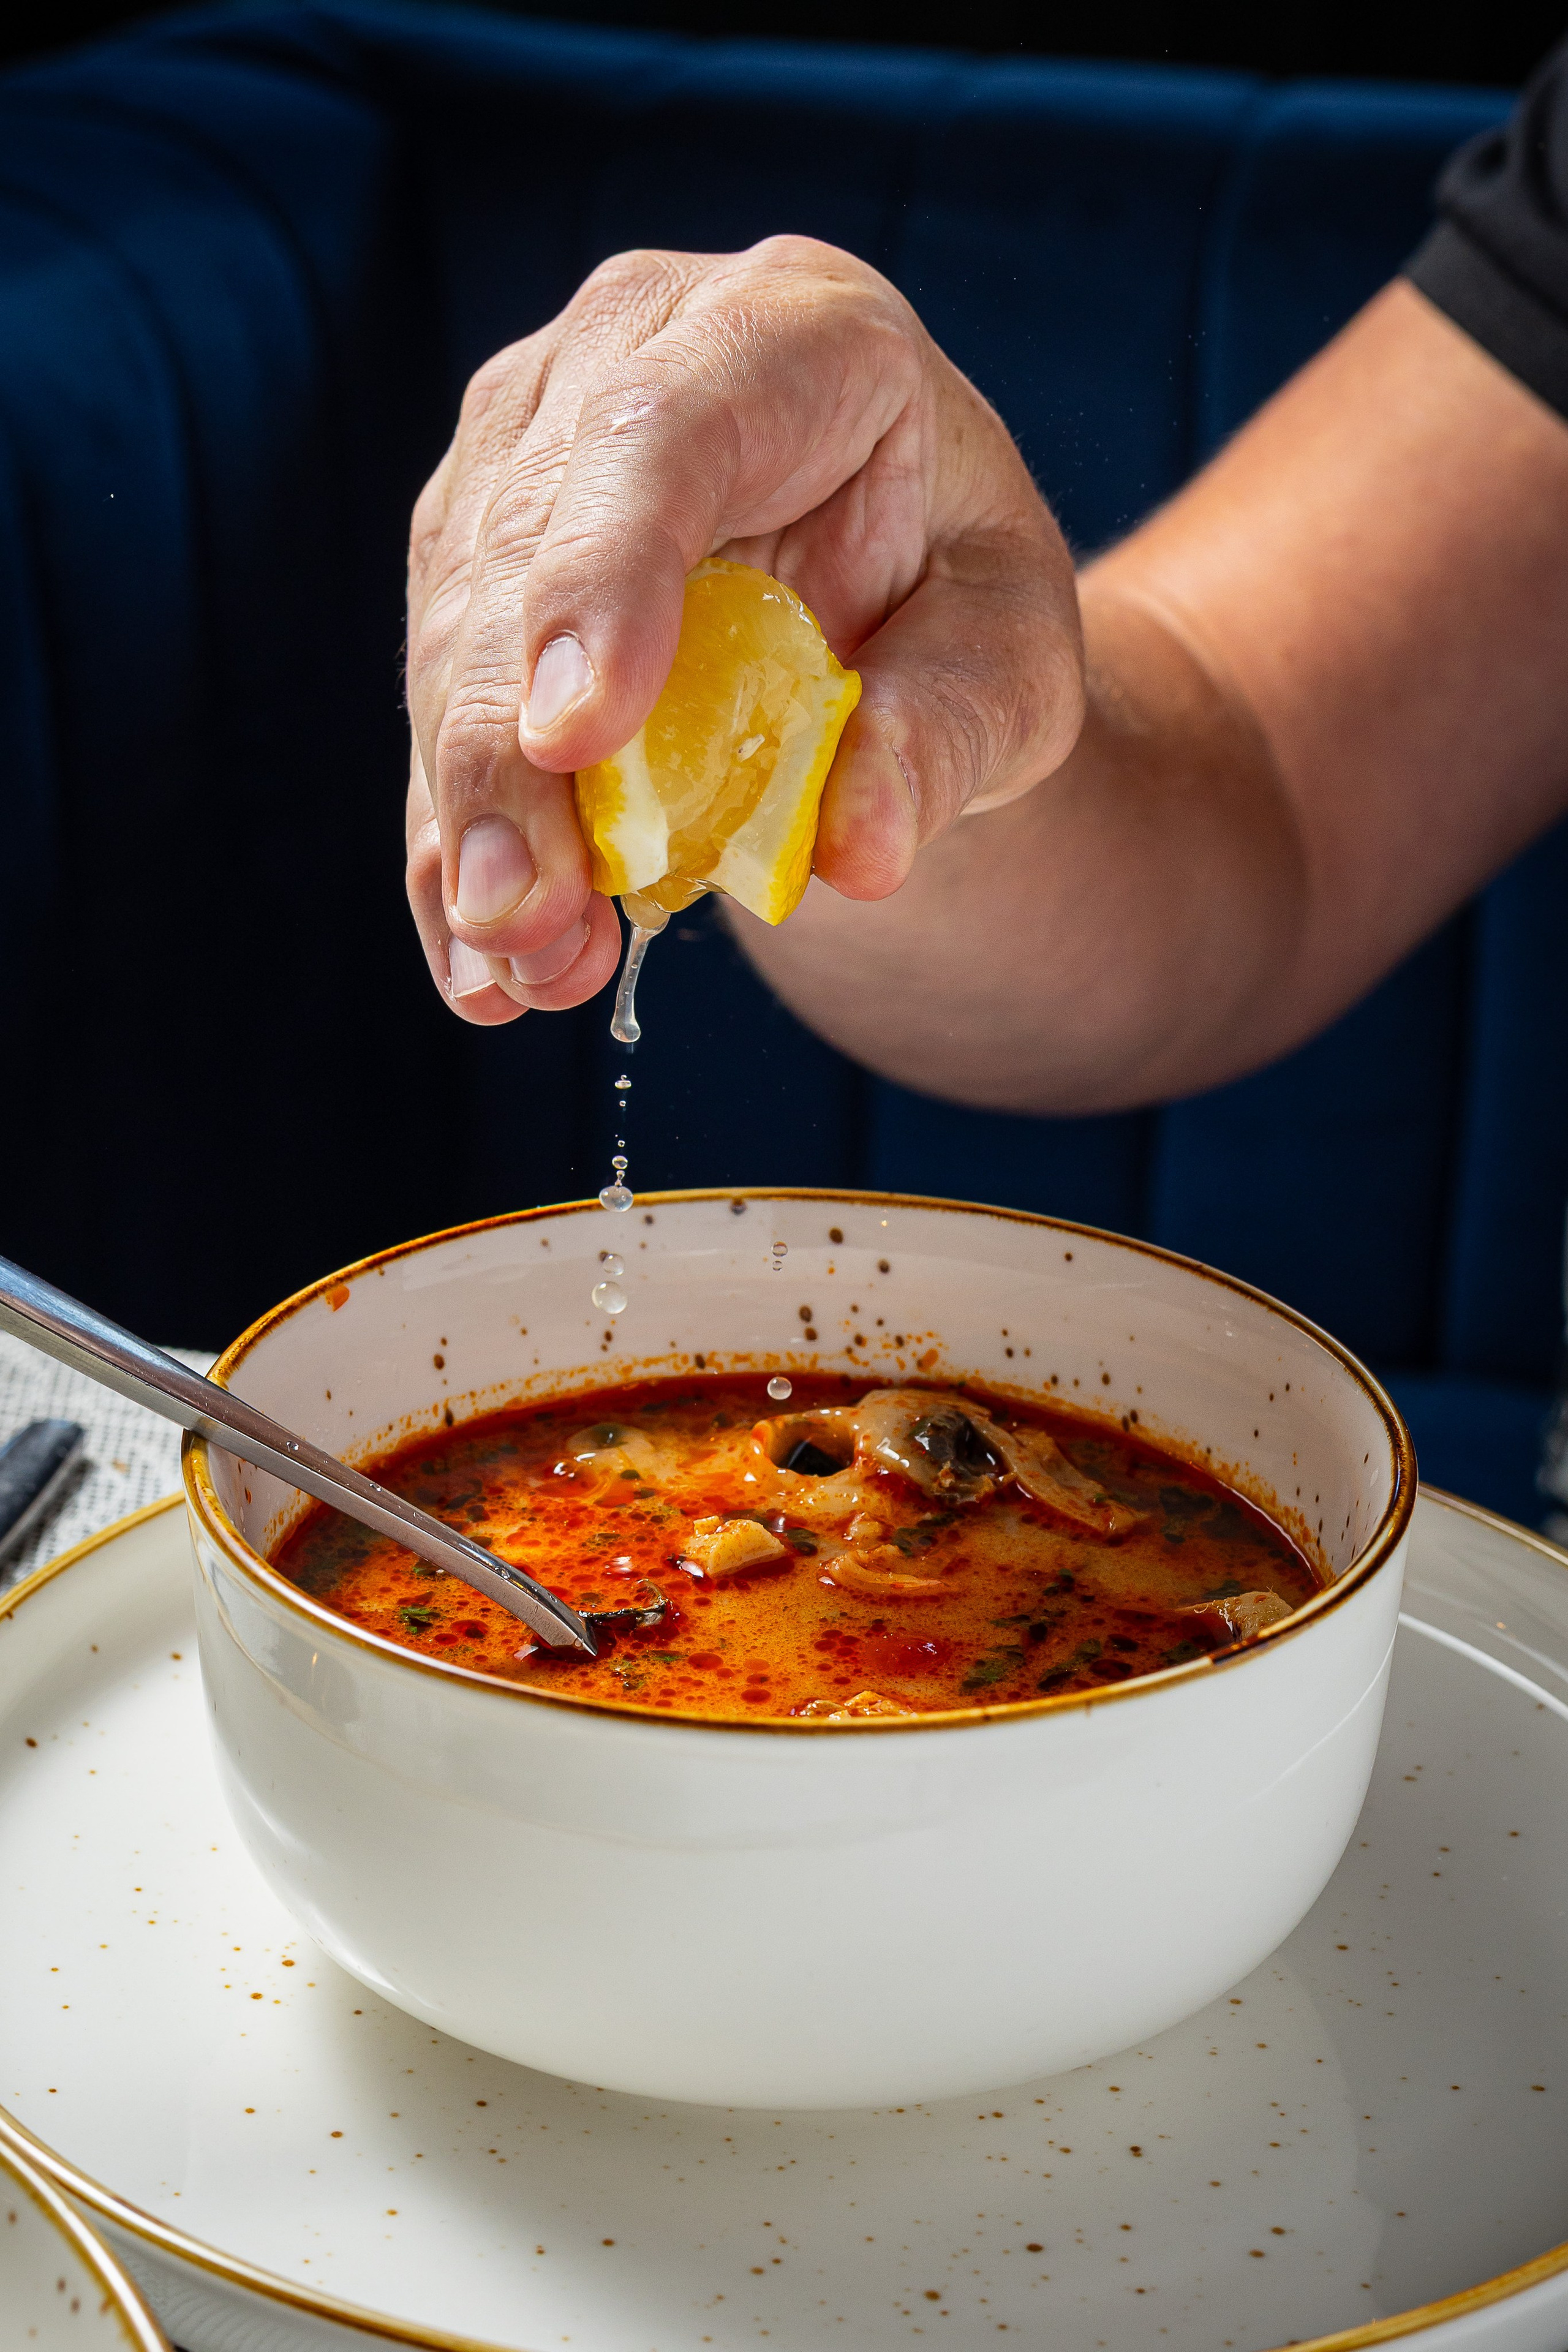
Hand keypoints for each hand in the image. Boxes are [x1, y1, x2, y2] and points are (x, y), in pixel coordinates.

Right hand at [404, 236, 1084, 1022]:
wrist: (893, 603)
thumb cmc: (961, 603)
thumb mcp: (1012, 668)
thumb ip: (950, 736)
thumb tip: (855, 852)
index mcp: (799, 332)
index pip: (666, 432)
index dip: (605, 582)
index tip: (574, 739)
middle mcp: (627, 353)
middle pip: (525, 549)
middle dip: (508, 753)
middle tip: (525, 916)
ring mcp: (527, 450)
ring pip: (454, 636)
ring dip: (477, 822)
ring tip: (528, 970)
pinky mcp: (470, 556)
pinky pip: (436, 709)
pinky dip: (454, 847)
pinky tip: (478, 967)